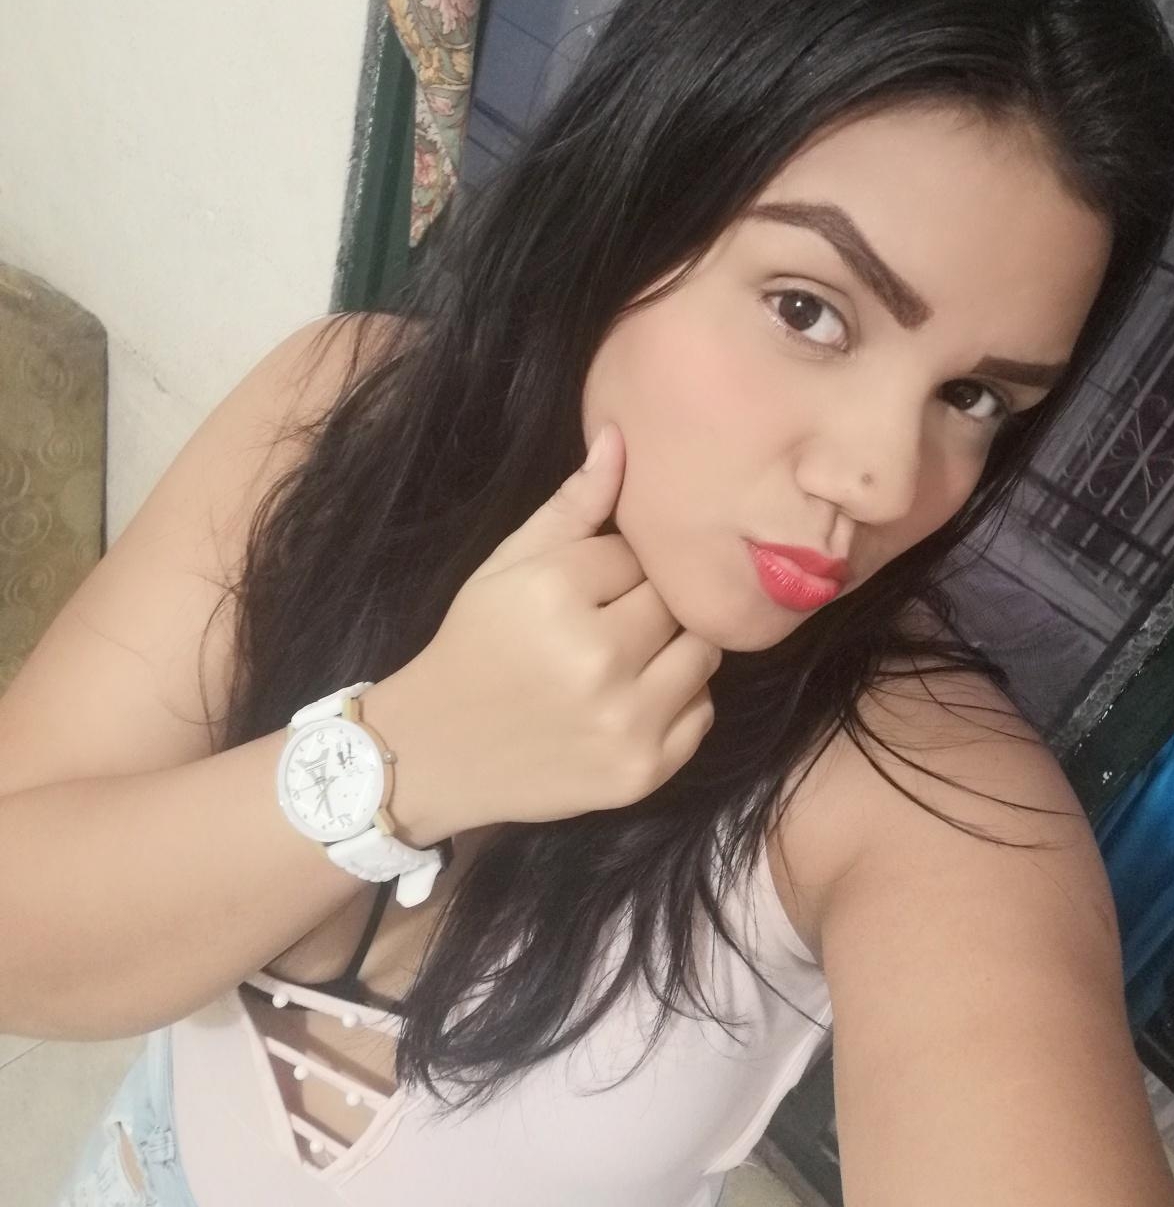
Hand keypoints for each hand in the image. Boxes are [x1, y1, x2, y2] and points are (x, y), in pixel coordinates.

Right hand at [375, 425, 720, 837]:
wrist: (436, 752)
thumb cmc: (475, 646)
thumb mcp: (507, 565)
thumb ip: (572, 505)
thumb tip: (622, 434)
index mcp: (557, 595)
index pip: (637, 551)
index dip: (614, 568)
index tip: (583, 592)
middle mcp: (598, 659)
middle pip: (674, 600)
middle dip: (648, 604)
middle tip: (608, 624)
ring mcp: (626, 722)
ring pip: (702, 652)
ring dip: (674, 649)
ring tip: (626, 658)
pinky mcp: (645, 772)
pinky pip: (703, 712)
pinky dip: (679, 702)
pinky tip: (632, 700)